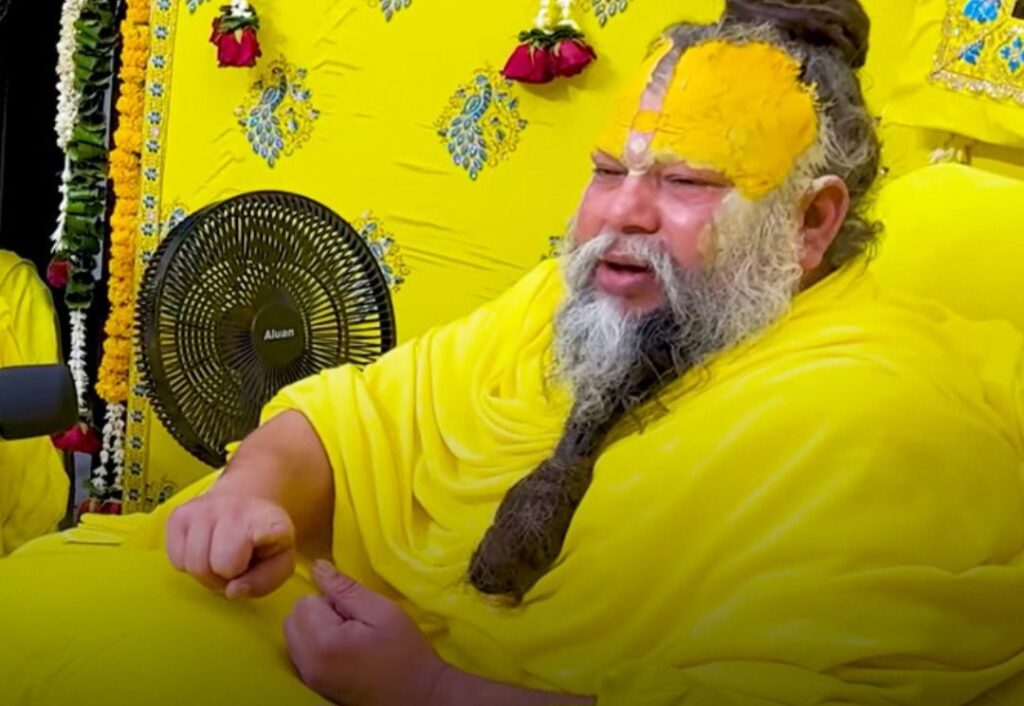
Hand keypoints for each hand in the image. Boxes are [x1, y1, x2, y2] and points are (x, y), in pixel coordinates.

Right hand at [165, 492, 295, 598]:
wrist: (245, 504)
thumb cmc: (263, 542)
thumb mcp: (279, 563)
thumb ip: (264, 581)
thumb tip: (232, 589)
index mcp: (268, 520)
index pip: (262, 532)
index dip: (260, 543)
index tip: (266, 541)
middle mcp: (235, 508)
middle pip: (218, 566)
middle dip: (225, 577)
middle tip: (235, 568)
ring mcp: (204, 509)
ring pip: (194, 565)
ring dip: (206, 573)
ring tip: (220, 560)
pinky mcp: (179, 514)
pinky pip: (176, 560)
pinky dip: (188, 564)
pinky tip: (204, 551)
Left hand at [284, 561, 447, 705]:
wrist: (416, 696)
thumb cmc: (404, 651)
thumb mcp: (380, 611)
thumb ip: (345, 588)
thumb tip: (317, 567)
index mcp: (324, 644)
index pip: (305, 602)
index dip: (330, 599)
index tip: (355, 611)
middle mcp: (308, 664)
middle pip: (293, 619)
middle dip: (317, 612)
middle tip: (351, 621)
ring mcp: (308, 677)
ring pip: (294, 636)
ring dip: (315, 628)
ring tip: (348, 635)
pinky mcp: (313, 685)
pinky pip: (300, 653)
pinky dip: (315, 644)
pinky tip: (342, 649)